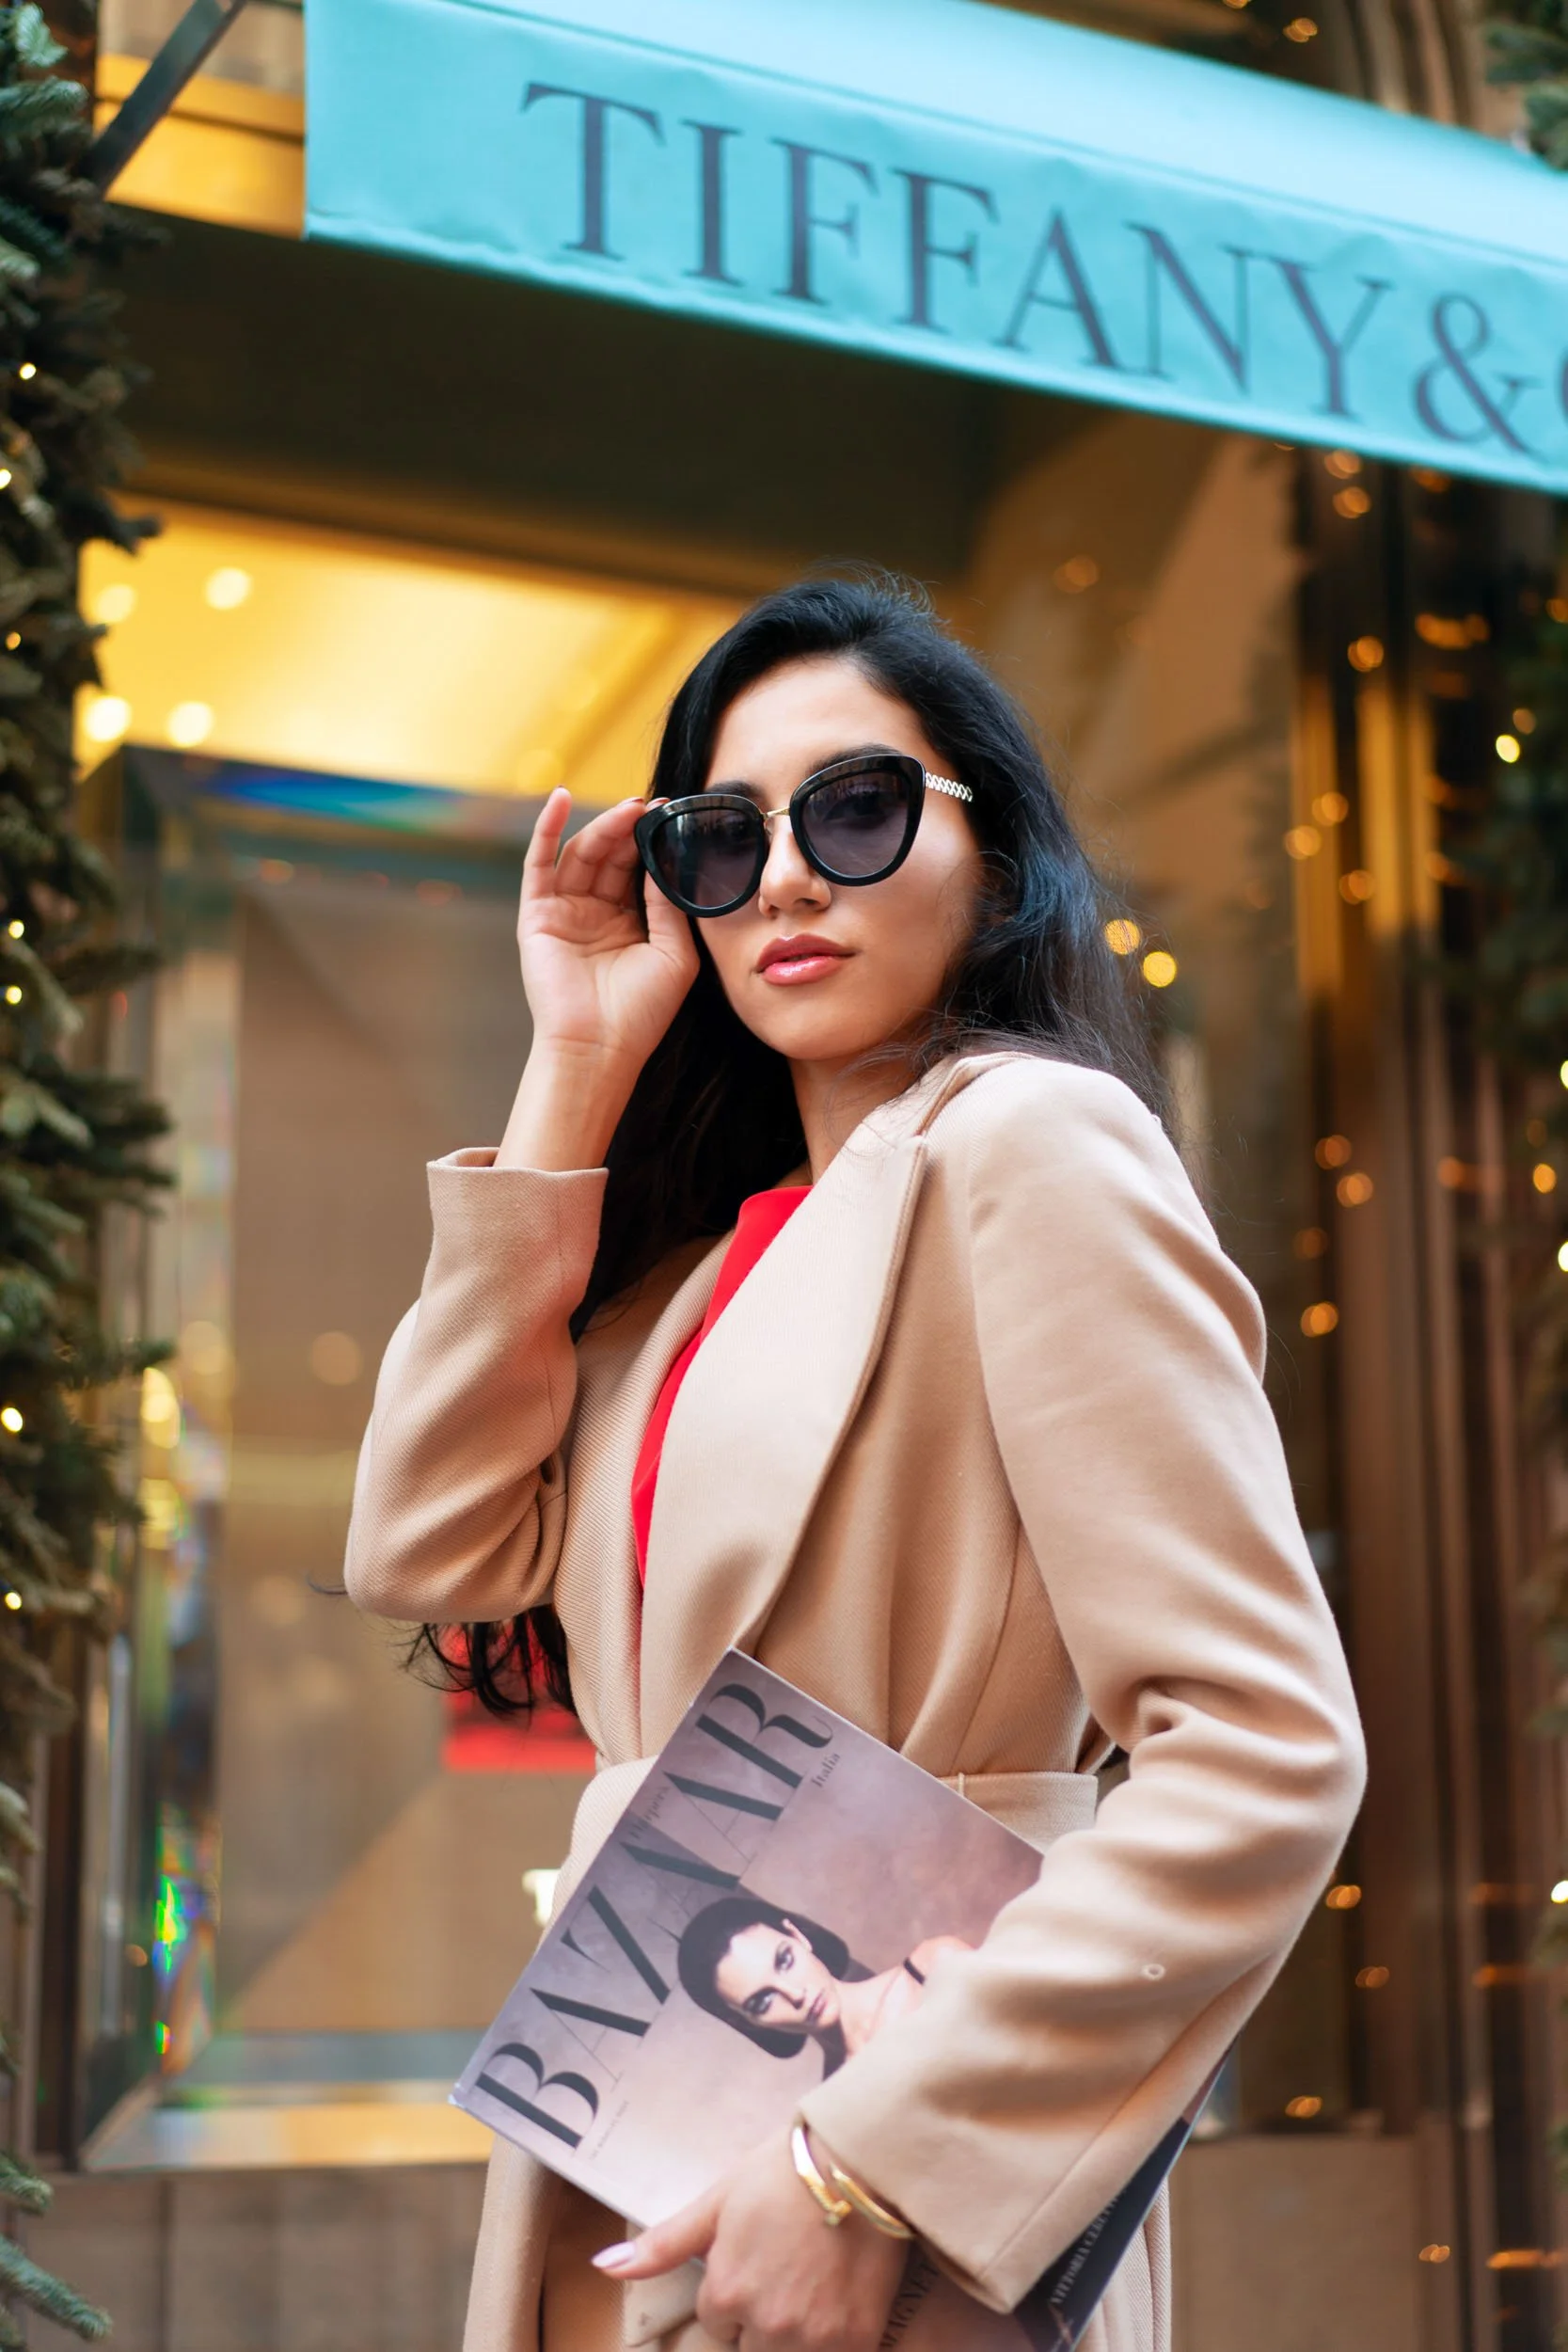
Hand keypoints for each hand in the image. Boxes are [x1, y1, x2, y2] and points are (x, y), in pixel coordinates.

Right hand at [498, 789, 699, 1170]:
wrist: (599, 1047)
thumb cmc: (641, 1011)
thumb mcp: (674, 953)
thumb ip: (669, 904)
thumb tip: (665, 856)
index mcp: (630, 923)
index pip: (639, 869)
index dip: (653, 841)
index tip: (673, 813)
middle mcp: (596, 913)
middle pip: (612, 856)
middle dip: (631, 829)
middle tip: (652, 806)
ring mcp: (565, 912)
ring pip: (582, 855)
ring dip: (602, 827)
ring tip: (629, 808)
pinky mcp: (538, 915)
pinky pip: (539, 864)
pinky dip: (546, 829)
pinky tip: (558, 798)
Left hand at [594, 2129, 907, 2351]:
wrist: (860, 2160)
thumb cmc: (785, 2170)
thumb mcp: (718, 2200)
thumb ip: (664, 2244)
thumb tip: (604, 2266)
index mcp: (726, 2292)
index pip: (717, 2320)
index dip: (736, 2290)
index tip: (760, 2258)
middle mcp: (766, 2324)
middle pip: (750, 2348)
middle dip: (760, 2320)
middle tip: (785, 2274)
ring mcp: (812, 2337)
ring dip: (793, 2333)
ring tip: (810, 2287)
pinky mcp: (855, 2339)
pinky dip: (828, 2339)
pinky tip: (837, 2302)